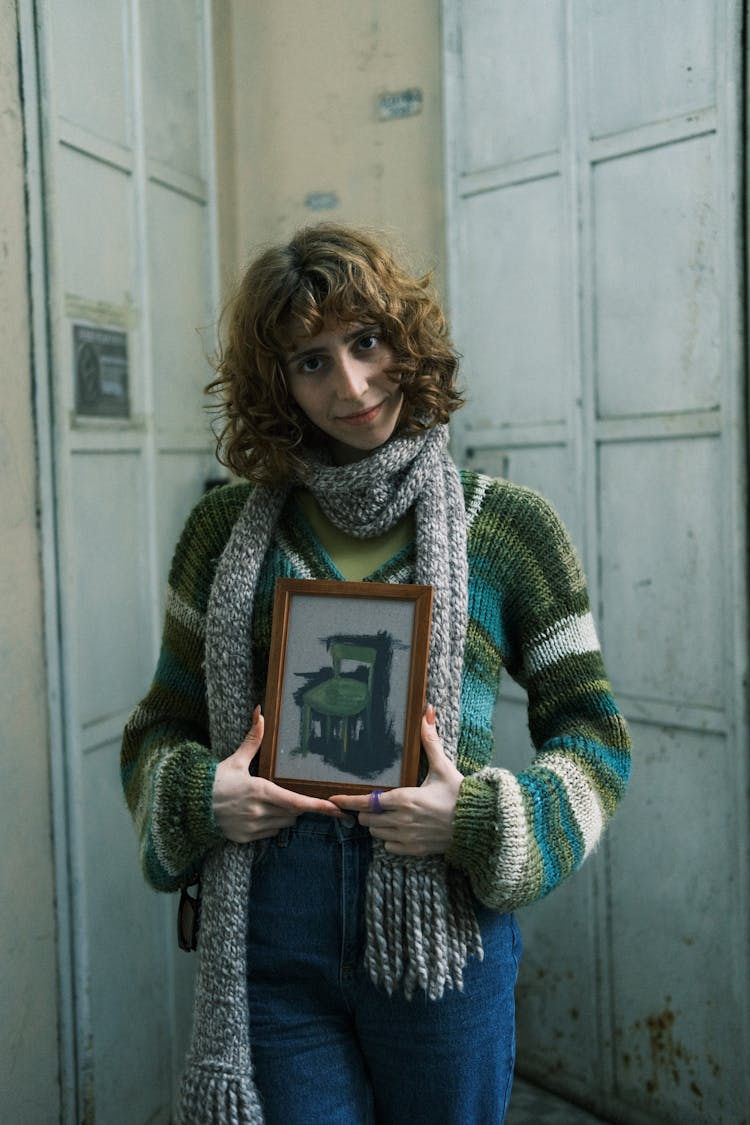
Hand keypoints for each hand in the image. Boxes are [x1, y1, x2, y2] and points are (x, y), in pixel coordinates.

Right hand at [212, 706, 344, 842]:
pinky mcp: (246, 838)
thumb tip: (260, 712)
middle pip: (293, 813)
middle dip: (295, 805)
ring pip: (283, 824)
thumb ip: (253, 739)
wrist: (191, 805)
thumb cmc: (215, 781)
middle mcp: (260, 811)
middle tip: (285, 794)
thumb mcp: (236, 760)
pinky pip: (270, 834)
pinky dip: (270, 825)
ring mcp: (253, 827)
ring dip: (283, 815)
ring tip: (266, 803)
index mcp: (261, 791)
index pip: (297, 802)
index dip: (318, 806)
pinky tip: (256, 814)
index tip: (335, 808)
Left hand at [329, 706, 462, 855]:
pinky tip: (401, 829)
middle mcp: (401, 820)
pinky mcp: (414, 850)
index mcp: (404, 798)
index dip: (347, 801)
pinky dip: (390, 839)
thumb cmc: (459, 794)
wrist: (477, 824)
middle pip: (367, 818)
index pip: (366, 801)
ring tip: (390, 814)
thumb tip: (427, 711)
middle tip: (378, 802)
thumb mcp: (443, 767)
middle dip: (368, 810)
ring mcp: (407, 837)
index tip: (333, 799)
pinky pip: (389, 847)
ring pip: (376, 833)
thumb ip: (430, 741)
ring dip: (378, 824)